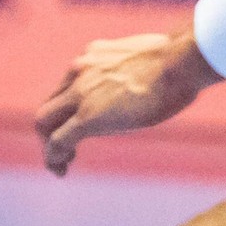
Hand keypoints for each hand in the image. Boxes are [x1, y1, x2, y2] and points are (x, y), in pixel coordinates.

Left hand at [36, 30, 215, 175]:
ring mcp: (80, 92)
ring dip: (48, 144)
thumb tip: (160, 77)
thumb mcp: (151, 57)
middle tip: (65, 148)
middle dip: (51, 128)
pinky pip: (57, 140)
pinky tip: (60, 170)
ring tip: (62, 164)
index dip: (67, 109)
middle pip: (50, 104)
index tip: (77, 124)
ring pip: (44, 121)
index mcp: (94, 55)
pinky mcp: (87, 116)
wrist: (180, 61)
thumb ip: (140, 68)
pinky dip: (53, 156)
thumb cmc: (181, 60)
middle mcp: (79, 70)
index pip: (68, 85)